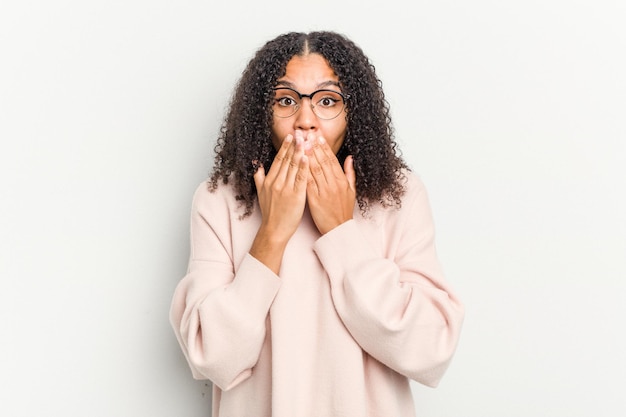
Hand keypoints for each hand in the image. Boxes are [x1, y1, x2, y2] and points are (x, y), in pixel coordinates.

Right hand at [250, 134, 308, 273]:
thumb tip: (256, 164)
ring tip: (306, 140)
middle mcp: (276, 182)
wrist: (274, 230)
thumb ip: (258, 177)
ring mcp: (285, 189)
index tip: (291, 136)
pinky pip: (300, 178)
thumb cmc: (270, 212)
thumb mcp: (260, 193)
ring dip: (300, 152)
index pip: (278, 160)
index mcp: (269, 180)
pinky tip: (308, 157)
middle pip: (287, 160)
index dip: (285, 147)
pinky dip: (304, 167)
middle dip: (294, 145)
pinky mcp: (295, 196)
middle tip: (301, 132)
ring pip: (294, 167)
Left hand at [306, 133, 355, 234]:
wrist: (338, 229)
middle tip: (306, 134)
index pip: (331, 160)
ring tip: (301, 143)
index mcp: (341, 180)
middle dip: (313, 146)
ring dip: (306, 155)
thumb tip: (350, 158)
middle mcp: (333, 184)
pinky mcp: (314, 199)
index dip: (324, 147)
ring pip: (314, 169)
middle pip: (322, 161)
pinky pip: (307, 182)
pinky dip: (302, 171)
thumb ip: (349, 173)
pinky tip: (297, 163)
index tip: (317, 136)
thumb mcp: (351, 191)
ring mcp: (324, 191)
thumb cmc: (344, 210)